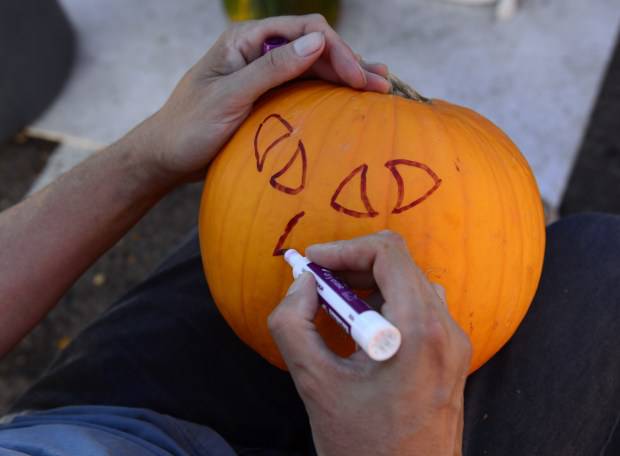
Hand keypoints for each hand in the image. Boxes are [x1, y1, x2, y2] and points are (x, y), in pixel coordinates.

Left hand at [137, 14, 389, 187]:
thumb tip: (318, 43)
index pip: (304, 30)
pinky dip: (329, 93)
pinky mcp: (268, 98)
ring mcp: (264, 75)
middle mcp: (258, 51)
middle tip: (381, 86)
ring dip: (345, 76)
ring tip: (378, 88)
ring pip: (314, 68)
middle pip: (314, 47)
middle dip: (349, 63)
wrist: (166, 158)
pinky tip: (350, 99)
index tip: (357, 80)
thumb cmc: (189, 127)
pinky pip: (304, 89)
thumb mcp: (230, 97)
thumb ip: (272, 68)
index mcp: (245, 40)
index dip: (337, 50)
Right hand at [268, 231, 471, 455]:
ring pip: (410, 286)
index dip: (344, 249)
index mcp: (420, 330)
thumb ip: (293, 323)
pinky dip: (386, 307)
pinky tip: (360, 333)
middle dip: (352, 268)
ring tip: (336, 312)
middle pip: (400, 266)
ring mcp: (455, 345)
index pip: (388, 253)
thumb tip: (303, 284)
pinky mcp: (452, 359)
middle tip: (316, 287)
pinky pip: (420, 311)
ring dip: (369, 287)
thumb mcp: (314, 383)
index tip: (312, 263)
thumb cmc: (363, 447)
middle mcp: (447, 330)